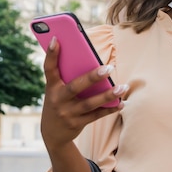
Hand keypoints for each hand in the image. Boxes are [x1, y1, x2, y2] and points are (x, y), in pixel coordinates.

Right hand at [40, 36, 125, 150]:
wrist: (52, 133)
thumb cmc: (59, 102)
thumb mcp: (56, 90)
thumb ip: (68, 77)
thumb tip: (90, 60)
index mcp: (51, 87)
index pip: (49, 68)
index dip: (51, 54)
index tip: (56, 38)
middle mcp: (58, 99)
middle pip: (76, 86)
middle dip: (92, 77)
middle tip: (109, 68)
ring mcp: (67, 113)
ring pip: (89, 103)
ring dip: (108, 95)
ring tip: (123, 87)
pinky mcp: (77, 124)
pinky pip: (96, 115)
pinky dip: (109, 108)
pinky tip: (121, 103)